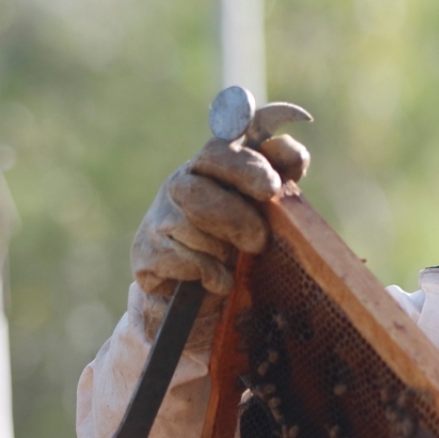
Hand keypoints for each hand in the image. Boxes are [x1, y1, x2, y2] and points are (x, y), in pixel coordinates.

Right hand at [130, 135, 308, 342]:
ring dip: (221, 250)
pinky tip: (217, 280)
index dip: (245, 166)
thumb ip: (283, 170)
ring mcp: (156, 219)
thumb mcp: (268, 200)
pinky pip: (181, 261)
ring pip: (186, 228)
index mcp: (209, 167)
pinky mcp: (145, 255)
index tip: (272, 187)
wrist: (209, 286)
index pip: (217, 151)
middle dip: (235, 219)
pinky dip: (208, 274)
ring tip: (233, 260)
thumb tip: (293, 151)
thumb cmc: (243, 233)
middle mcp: (177, 186)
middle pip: (196, 192)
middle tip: (259, 241)